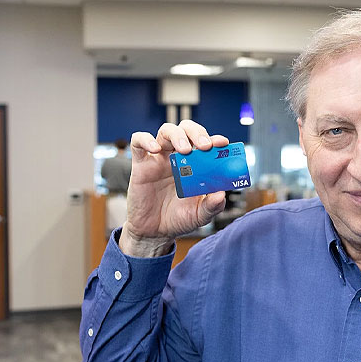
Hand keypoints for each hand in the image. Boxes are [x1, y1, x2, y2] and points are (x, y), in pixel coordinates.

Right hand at [120, 120, 230, 255]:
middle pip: (186, 129)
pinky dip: (145, 140)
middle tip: (204, 146)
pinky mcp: (141, 165)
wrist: (154, 233)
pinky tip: (155, 149)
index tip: (222, 143)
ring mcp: (159, 159)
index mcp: (195, 165)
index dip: (214, 138)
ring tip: (184, 149)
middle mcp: (178, 157)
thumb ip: (212, 206)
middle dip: (197, 132)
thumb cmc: (178, 219)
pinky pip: (138, 142)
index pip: (205, 142)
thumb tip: (221, 194)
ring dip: (177, 135)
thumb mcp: (200, 215)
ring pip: (166, 131)